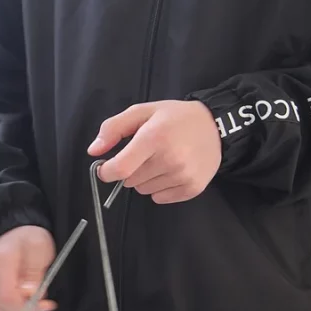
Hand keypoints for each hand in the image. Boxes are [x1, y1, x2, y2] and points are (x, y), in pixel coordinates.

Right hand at [0, 225, 57, 310]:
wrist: (18, 233)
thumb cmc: (29, 240)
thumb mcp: (41, 249)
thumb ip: (35, 272)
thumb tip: (30, 292)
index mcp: (2, 259)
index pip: (6, 294)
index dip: (23, 308)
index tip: (40, 307)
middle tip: (39, 305)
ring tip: (30, 303)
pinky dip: (7, 309)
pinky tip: (19, 304)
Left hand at [88, 100, 221, 203]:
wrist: (216, 125)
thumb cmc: (175, 118)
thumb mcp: (143, 112)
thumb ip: (113, 128)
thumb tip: (94, 151)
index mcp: (154, 137)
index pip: (121, 169)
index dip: (107, 172)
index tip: (107, 168)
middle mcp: (170, 159)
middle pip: (130, 181)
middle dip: (130, 170)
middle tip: (145, 155)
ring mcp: (183, 175)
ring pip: (143, 190)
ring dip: (145, 179)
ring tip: (161, 160)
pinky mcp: (192, 188)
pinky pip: (160, 198)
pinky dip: (160, 188)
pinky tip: (171, 171)